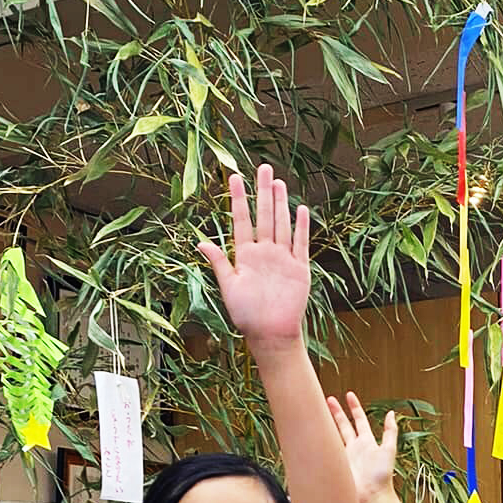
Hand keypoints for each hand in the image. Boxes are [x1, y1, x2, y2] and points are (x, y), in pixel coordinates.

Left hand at [196, 165, 309, 346]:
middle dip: (264, 192)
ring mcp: (283, 258)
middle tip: (264, 167)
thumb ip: (218, 262)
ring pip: (281, 224)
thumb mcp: (229, 286)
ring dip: (281, 203)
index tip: (234, 177)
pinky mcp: (299, 268)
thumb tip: (200, 242)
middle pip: (264, 216)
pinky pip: (301, 243)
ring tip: (279, 181)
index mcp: (245, 255)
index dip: (239, 199)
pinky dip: (301, 227)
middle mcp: (265, 252)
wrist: (270, 334)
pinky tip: (301, 209)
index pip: (242, 220)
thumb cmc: (247, 315)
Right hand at [327, 392, 396, 502]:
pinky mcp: (335, 464)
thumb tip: (392, 413)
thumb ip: (390, 431)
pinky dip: (320, 442)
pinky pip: (327, 450)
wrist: (372, 496)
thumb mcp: (389, 450)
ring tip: (317, 412)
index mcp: (366, 442)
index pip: (358, 420)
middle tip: (327, 399)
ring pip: (333, 435)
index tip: (348, 395)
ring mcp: (343, 456)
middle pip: (343, 425)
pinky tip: (312, 433)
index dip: (354, 407)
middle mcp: (354, 447)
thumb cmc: (382, 475)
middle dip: (336, 412)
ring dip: (326, 423)